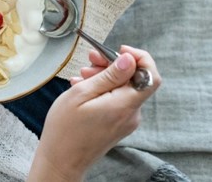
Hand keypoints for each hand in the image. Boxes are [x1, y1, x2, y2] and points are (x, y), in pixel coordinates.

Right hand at [27, 46, 160, 180]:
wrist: (61, 161)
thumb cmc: (65, 129)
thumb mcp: (81, 94)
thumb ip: (109, 76)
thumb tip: (129, 60)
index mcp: (124, 105)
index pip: (151, 76)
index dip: (140, 58)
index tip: (120, 50)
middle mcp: (131, 114)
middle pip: (133, 80)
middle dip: (113, 65)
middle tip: (91, 59)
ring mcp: (126, 121)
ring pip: (123, 89)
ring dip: (104, 77)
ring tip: (81, 76)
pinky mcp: (118, 125)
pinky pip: (116, 100)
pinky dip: (103, 90)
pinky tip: (84, 89)